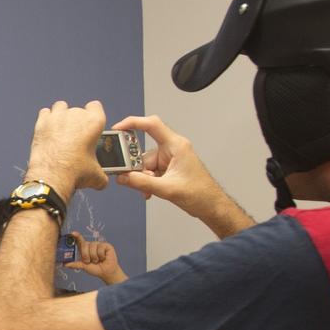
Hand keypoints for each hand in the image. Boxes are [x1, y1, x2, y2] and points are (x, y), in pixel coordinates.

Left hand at [27, 100, 108, 196]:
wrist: (52, 177)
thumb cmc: (75, 172)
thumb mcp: (96, 175)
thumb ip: (102, 174)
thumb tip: (102, 180)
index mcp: (94, 122)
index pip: (95, 106)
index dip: (93, 115)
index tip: (90, 124)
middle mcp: (76, 115)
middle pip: (77, 110)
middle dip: (76, 121)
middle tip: (74, 138)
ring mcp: (58, 117)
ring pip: (61, 107)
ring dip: (61, 116)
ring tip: (61, 131)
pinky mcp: (42, 122)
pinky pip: (45, 113)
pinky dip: (47, 119)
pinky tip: (48, 130)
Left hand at [64, 235, 126, 285]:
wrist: (106, 273)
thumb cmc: (96, 269)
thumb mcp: (84, 266)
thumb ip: (75, 264)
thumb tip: (65, 264)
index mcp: (85, 249)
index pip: (80, 241)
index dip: (77, 236)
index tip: (73, 233)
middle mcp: (91, 245)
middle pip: (85, 244)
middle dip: (86, 255)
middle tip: (90, 261)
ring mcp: (99, 244)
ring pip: (93, 247)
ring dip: (94, 257)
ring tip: (98, 260)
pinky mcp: (106, 245)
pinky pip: (100, 248)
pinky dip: (101, 255)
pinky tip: (104, 258)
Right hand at [110, 114, 243, 234]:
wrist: (211, 206)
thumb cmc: (200, 194)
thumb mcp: (167, 189)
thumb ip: (141, 183)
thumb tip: (122, 178)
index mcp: (176, 146)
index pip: (152, 125)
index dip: (133, 123)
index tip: (118, 129)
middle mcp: (173, 149)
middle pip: (144, 152)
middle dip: (138, 168)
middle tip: (133, 179)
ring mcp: (170, 159)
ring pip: (146, 164)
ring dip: (143, 179)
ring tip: (149, 191)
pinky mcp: (169, 168)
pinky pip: (150, 171)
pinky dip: (148, 181)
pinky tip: (150, 191)